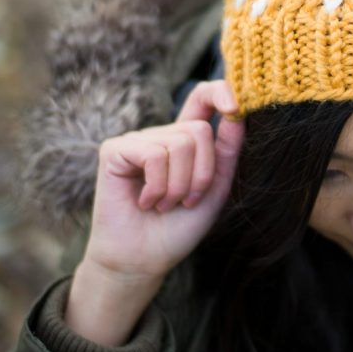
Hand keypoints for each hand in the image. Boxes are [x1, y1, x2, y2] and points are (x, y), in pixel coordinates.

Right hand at [82, 80, 244, 283]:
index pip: (204, 96)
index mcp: (188, 139)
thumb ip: (228, 150)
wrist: (144, 260)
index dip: (221, 91)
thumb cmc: (179, 226)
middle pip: (199, 129)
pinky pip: (153, 155)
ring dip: (179, 186)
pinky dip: (157, 186)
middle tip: (186, 201)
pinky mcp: (115, 150)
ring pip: (180, 143)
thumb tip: (238, 113)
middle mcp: (163, 134)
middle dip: (201, 173)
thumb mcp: (215, 187)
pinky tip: (145, 202)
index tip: (236, 107)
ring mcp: (138, 139)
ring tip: (164, 204)